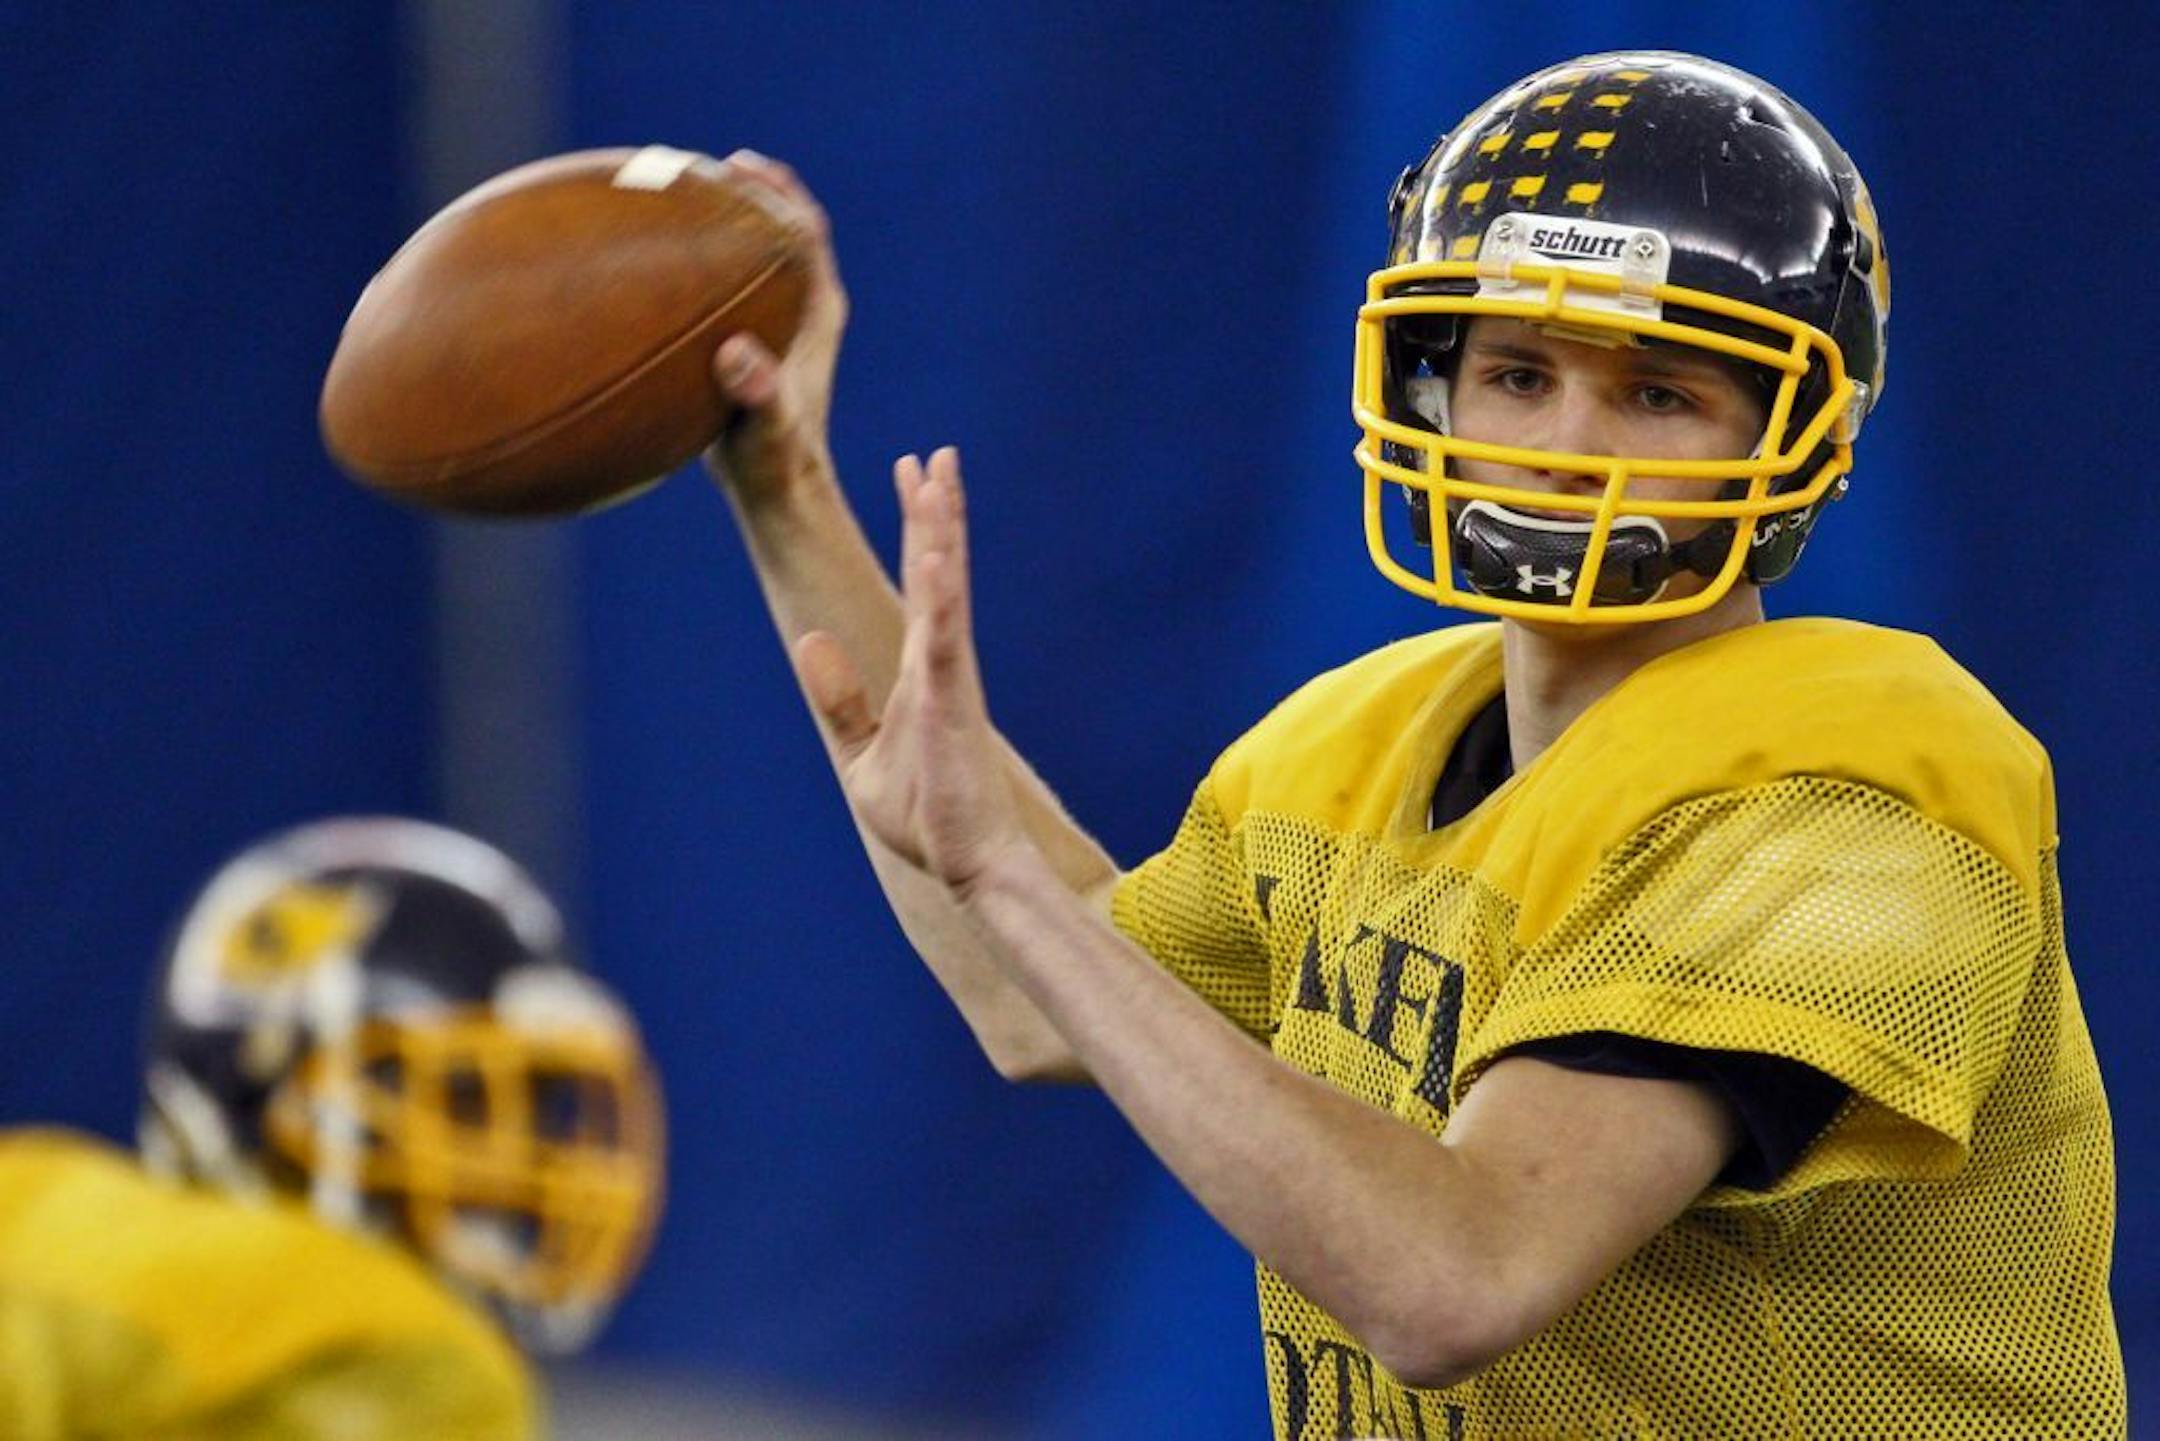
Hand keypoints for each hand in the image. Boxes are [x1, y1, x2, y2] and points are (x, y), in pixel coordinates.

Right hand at [704, 150, 848, 506]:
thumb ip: (759, 390)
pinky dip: (698, 267)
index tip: (739, 167)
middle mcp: (802, 309)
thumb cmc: (775, 459)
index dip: (778, 193)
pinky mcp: (750, 344)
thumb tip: (737, 354)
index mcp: (817, 311)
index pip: (805, 232)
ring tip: (674, 196)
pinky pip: (726, 289)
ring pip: (754, 258)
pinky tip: (649, 263)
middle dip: (747, 195)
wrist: (777, 489)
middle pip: (781, 231)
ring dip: (723, 226)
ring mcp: (777, 325)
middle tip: (699, 167)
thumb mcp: (767, 425)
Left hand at [793, 448, 1028, 894]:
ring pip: (946, 588)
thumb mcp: (859, 752)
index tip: (913, 469)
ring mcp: (951, 679)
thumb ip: (840, 696)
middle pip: (940, 568)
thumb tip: (812, 639)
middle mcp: (942, 662)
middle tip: (936, 452)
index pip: (923, 581)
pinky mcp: (953, 703)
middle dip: (936, 509)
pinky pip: (946, 637)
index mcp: (924, 669)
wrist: (968, 867)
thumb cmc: (927, 817)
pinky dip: (940, 593)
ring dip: (942, 532)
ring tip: (940, 476)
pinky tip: (932, 552)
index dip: (920, 524)